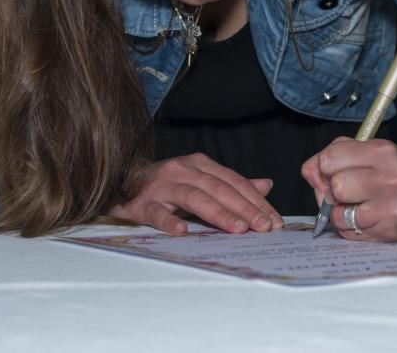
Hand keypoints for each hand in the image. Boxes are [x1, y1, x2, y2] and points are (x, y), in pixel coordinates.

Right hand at [109, 153, 283, 235]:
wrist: (122, 182)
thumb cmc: (167, 185)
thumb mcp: (201, 180)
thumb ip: (232, 185)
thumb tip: (266, 185)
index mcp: (199, 164)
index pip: (234, 181)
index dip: (256, 200)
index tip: (275, 220)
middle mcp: (182, 170)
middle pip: (218, 188)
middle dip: (244, 208)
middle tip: (264, 227)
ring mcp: (161, 186)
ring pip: (193, 197)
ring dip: (218, 213)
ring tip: (238, 229)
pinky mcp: (141, 203)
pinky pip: (156, 212)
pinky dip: (169, 221)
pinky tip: (182, 231)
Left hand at [301, 137, 396, 241]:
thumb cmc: (392, 169)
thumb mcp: (367, 150)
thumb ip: (332, 155)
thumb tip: (309, 173)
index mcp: (383, 152)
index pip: (330, 159)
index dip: (325, 166)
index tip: (335, 169)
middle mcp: (391, 180)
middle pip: (336, 187)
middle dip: (333, 190)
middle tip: (347, 189)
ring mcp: (392, 209)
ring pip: (339, 215)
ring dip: (340, 211)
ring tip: (356, 204)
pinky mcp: (390, 233)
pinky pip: (349, 233)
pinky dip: (349, 227)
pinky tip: (364, 217)